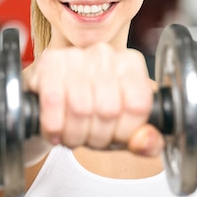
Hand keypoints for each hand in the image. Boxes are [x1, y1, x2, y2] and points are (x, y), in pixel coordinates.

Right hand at [24, 44, 162, 155]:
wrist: (49, 100)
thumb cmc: (90, 112)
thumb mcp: (123, 131)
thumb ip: (147, 142)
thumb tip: (144, 141)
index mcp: (130, 64)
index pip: (137, 105)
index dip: (124, 132)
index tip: (113, 136)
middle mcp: (105, 54)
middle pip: (108, 110)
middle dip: (96, 137)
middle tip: (88, 137)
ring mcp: (75, 55)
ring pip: (80, 108)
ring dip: (73, 134)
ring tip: (71, 135)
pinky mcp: (49, 63)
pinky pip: (54, 101)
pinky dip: (53, 125)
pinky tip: (54, 130)